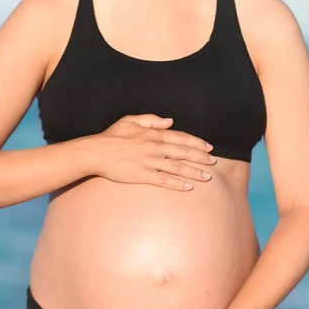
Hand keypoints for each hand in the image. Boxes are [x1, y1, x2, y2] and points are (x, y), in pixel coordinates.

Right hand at [85, 114, 216, 190]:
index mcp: (153, 134)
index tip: (209, 148)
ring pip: (177, 168)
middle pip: (184, 153)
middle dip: (201, 158)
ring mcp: (149, 163)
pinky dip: (178, 184)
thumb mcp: (130, 121)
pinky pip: (164, 181)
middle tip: (213, 163)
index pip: (181, 137)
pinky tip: (188, 187)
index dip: (197, 143)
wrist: (95, 153)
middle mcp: (155, 148)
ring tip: (207, 178)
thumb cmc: (111, 136)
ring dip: (194, 173)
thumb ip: (152, 120)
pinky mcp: (143, 176)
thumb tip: (170, 121)